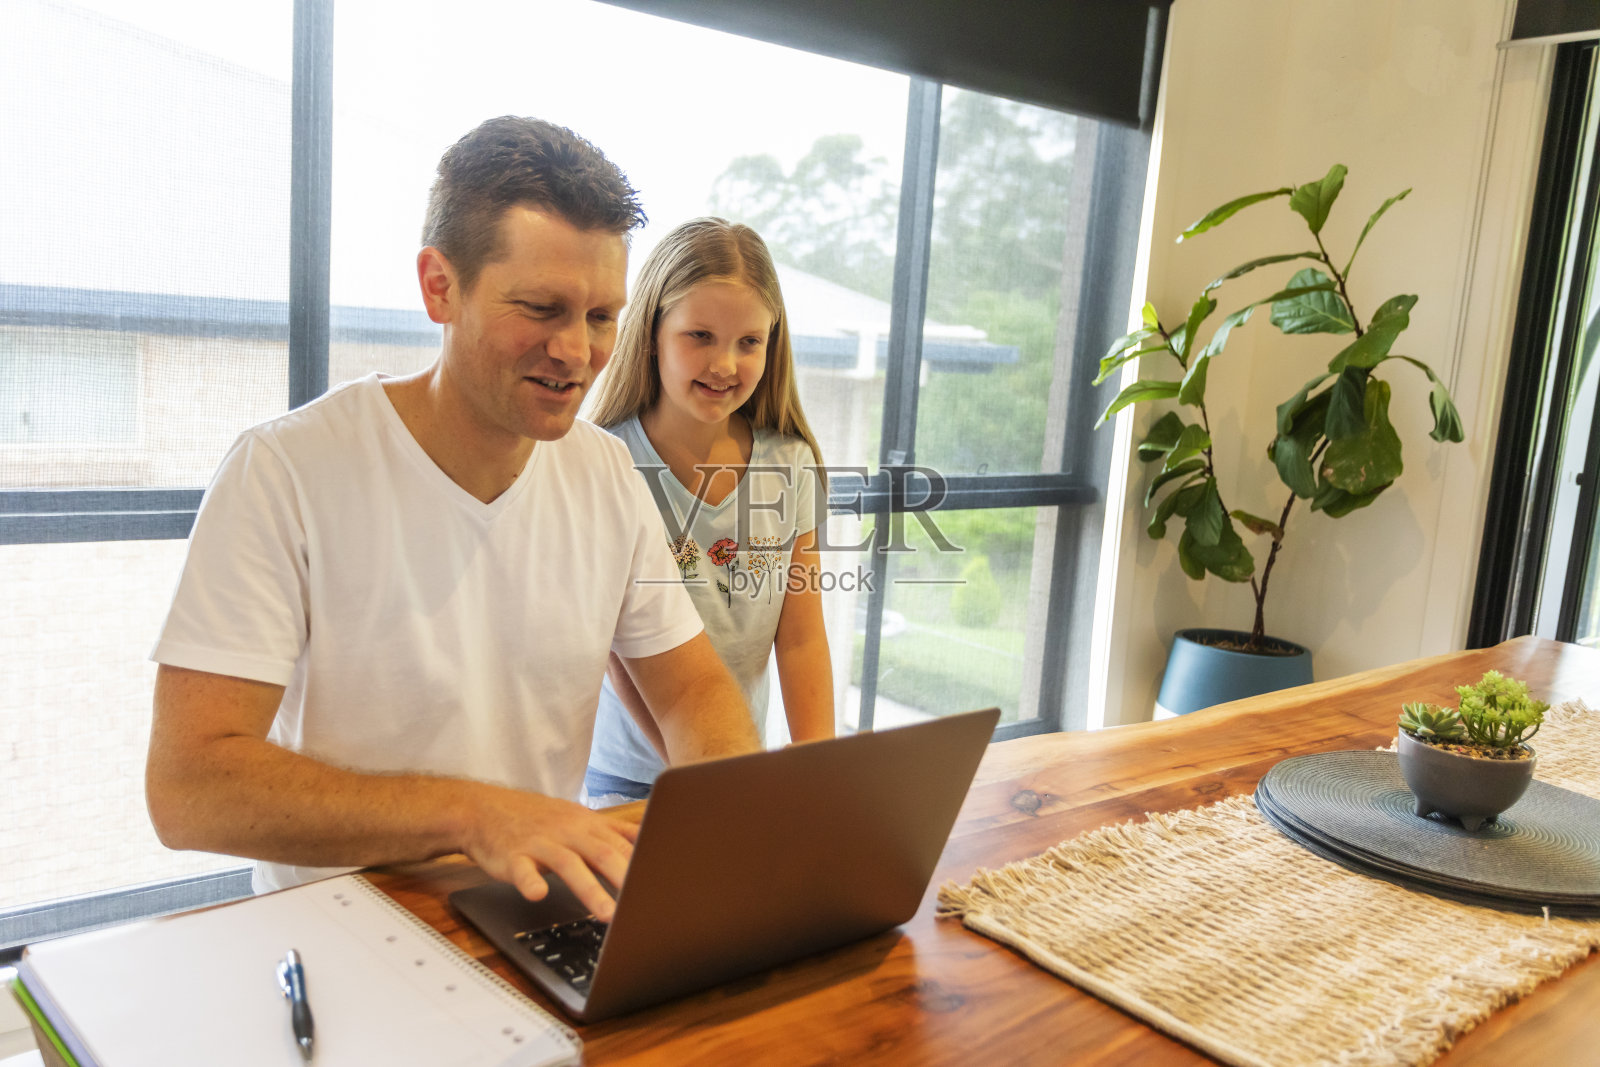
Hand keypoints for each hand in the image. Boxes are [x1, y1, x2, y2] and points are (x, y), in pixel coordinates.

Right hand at [462, 784, 638, 920]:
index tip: (663, 886)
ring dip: (589, 889)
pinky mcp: (512, 855)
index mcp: (587, 825)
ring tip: (606, 915)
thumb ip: (614, 833)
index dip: (643, 866)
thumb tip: (651, 841)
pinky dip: (530, 881)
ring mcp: (540, 842)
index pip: (622, 845)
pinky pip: (521, 869)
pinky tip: (537, 894)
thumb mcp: (579, 819)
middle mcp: (568, 831)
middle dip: (625, 879)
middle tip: (645, 905)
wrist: (485, 809)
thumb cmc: (537, 819)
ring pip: (568, 864)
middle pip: (602, 853)